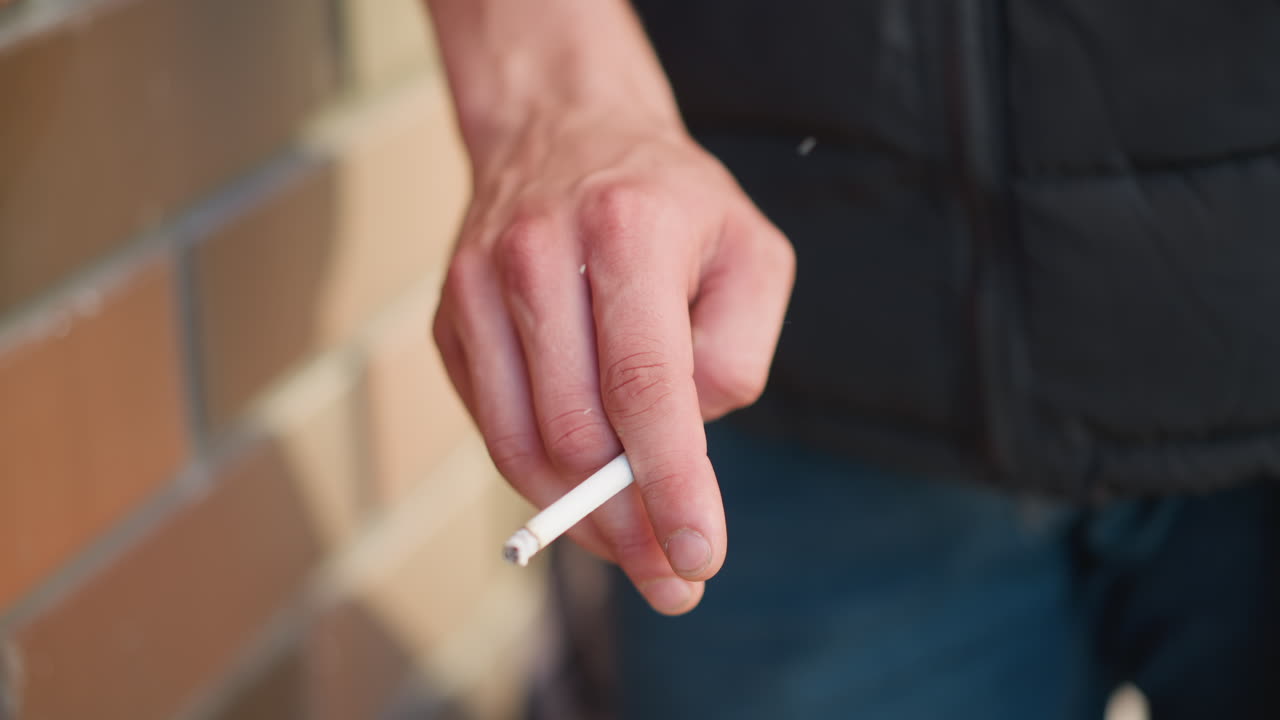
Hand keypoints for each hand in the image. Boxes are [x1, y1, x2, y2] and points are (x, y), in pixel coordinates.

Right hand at [433, 108, 793, 614]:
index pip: (645, 386)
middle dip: (631, 524)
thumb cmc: (671, 206)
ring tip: (637, 550)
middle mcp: (537, 255)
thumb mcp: (751, 254)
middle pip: (576, 431)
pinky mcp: (450, 319)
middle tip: (675, 579)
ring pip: (522, 446)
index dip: (671, 485)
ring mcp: (478, 287)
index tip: (698, 559)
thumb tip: (683, 444)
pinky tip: (587, 497)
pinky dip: (541, 481)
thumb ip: (738, 351)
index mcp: (626, 231)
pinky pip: (492, 429)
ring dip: (583, 520)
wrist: (562, 130)